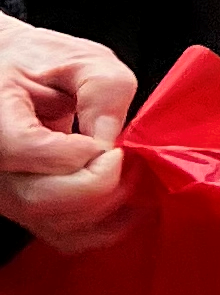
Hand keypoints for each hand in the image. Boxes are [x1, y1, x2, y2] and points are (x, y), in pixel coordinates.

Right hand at [0, 17, 137, 249]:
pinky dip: (101, 228)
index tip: (111, 142)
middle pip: (41, 197)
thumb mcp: (79, 59)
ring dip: (105, 207)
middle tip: (125, 159)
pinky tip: (127, 203)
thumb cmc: (41, 64)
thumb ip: (102, 88)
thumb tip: (111, 139)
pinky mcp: (26, 209)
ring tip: (133, 177)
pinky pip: (62, 236)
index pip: (30, 150)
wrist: (11, 76)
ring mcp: (7, 193)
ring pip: (53, 223)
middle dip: (99, 183)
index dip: (80, 152)